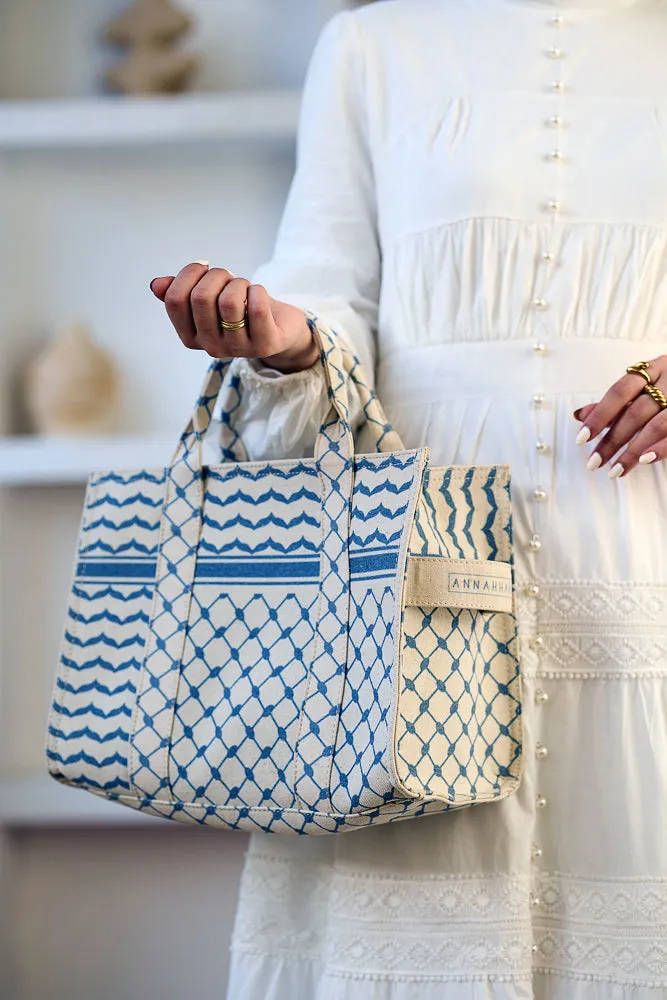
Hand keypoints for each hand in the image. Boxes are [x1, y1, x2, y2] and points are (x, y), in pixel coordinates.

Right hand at [149, 261, 319, 373]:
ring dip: (238, 283)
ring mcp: (238, 349)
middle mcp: (211, 347)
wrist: (279, 328)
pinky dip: (258, 291)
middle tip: (228, 277)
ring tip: (244, 288)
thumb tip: (156, 285)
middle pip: (200, 298)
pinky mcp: (265, 345)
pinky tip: (258, 294)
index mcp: (190, 336)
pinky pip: (256, 308)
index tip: (203, 267)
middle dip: (216, 275)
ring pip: (229, 301)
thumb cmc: (241, 309)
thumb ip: (181, 293)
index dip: (188, 274)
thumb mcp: (209, 299)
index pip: (174, 300)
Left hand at [573, 354, 666, 476]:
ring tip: (615, 471)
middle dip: (612, 440)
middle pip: (636, 411)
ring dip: (633, 451)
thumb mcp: (646, 388)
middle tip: (593, 463)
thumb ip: (615, 403)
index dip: (599, 415)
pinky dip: (662, 447)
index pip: (620, 390)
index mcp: (656, 368)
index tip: (581, 439)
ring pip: (658, 424)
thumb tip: (580, 415)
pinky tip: (644, 461)